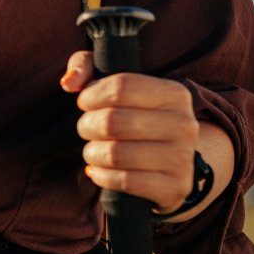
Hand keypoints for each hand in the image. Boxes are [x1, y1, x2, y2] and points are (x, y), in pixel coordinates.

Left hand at [61, 51, 198, 213]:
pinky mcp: (175, 187)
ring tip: (93, 150)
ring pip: (114, 154)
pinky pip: (123, 182)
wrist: (169, 162)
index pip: (120, 87)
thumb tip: (69, 83)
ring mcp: (182, 158)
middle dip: (86, 126)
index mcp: (174, 93)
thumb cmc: (133, 115)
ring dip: (92, 153)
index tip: (85, 103)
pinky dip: (102, 176)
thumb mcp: (114, 83)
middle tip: (86, 129)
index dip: (91, 95)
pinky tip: (100, 170)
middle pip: (112, 122)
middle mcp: (184, 124)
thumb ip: (86, 66)